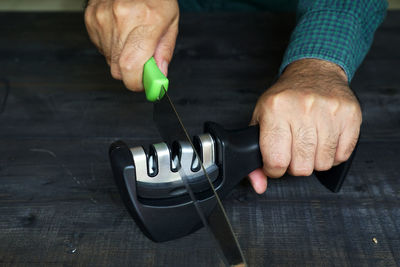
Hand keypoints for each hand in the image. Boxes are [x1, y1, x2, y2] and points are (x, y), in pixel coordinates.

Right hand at [85, 0, 178, 90]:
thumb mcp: (170, 23)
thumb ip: (164, 52)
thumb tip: (159, 77)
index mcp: (147, 21)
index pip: (131, 68)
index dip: (136, 83)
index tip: (144, 84)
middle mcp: (122, 19)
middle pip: (118, 69)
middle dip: (131, 73)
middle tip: (142, 62)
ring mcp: (103, 18)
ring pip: (109, 60)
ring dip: (122, 58)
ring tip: (132, 39)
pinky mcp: (91, 18)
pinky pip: (101, 48)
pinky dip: (111, 46)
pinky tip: (120, 32)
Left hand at [248, 59, 361, 193]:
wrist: (313, 72)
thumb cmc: (284, 98)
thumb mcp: (261, 120)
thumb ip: (254, 155)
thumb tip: (258, 184)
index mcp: (275, 109)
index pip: (276, 160)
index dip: (275, 169)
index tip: (276, 162)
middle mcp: (302, 108)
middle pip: (302, 167)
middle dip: (295, 165)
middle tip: (293, 150)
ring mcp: (328, 111)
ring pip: (322, 163)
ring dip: (314, 160)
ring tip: (309, 142)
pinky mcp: (349, 115)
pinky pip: (342, 155)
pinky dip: (332, 154)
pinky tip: (324, 139)